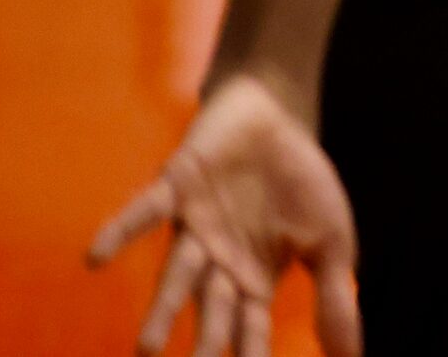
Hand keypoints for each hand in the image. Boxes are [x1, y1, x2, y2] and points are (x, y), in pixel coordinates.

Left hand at [89, 75, 361, 356]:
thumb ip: (333, 296)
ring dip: (163, 308)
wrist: (277, 115)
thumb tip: (352, 355)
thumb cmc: (301, 183)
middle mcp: (218, 261)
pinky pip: (146, 212)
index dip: (250, 352)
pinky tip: (94, 258)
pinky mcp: (176, 187)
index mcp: (253, 278)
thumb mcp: (330, 241)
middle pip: (211, 309)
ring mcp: (195, 226)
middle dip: (204, 344)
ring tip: (148, 349)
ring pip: (177, 273)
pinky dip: (121, 232)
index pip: (251, 326)